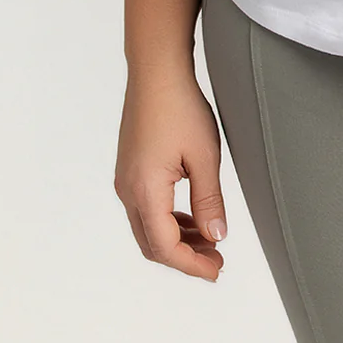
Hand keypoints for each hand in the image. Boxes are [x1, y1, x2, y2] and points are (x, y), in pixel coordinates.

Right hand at [114, 74, 227, 281]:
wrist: (156, 72)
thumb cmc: (181, 107)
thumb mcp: (204, 155)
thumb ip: (209, 200)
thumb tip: (217, 236)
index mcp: (145, 191)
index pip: (165, 247)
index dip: (192, 264)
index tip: (216, 270)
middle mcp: (128, 190)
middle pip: (152, 243)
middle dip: (184, 256)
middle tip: (216, 260)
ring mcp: (125, 180)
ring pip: (148, 227)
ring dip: (177, 238)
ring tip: (210, 239)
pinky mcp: (130, 170)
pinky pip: (145, 208)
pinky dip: (168, 220)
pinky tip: (192, 216)